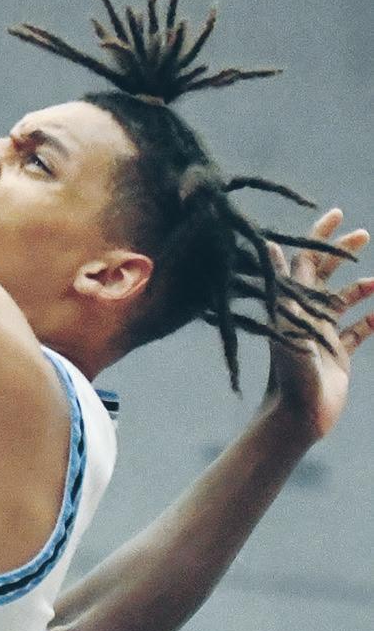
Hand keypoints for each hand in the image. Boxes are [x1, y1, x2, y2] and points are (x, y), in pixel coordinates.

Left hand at [264, 208, 373, 441]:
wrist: (296, 416)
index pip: (304, 261)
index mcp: (290, 304)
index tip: (336, 213)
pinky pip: (360, 331)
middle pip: (325, 275)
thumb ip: (281, 284)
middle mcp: (304, 314)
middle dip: (343, 253)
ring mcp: (321, 333)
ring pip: (345, 301)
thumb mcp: (286, 323)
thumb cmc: (289, 372)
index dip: (318, 237)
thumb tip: (268, 243)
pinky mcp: (338, 354)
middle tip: (363, 233)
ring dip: (363, 287)